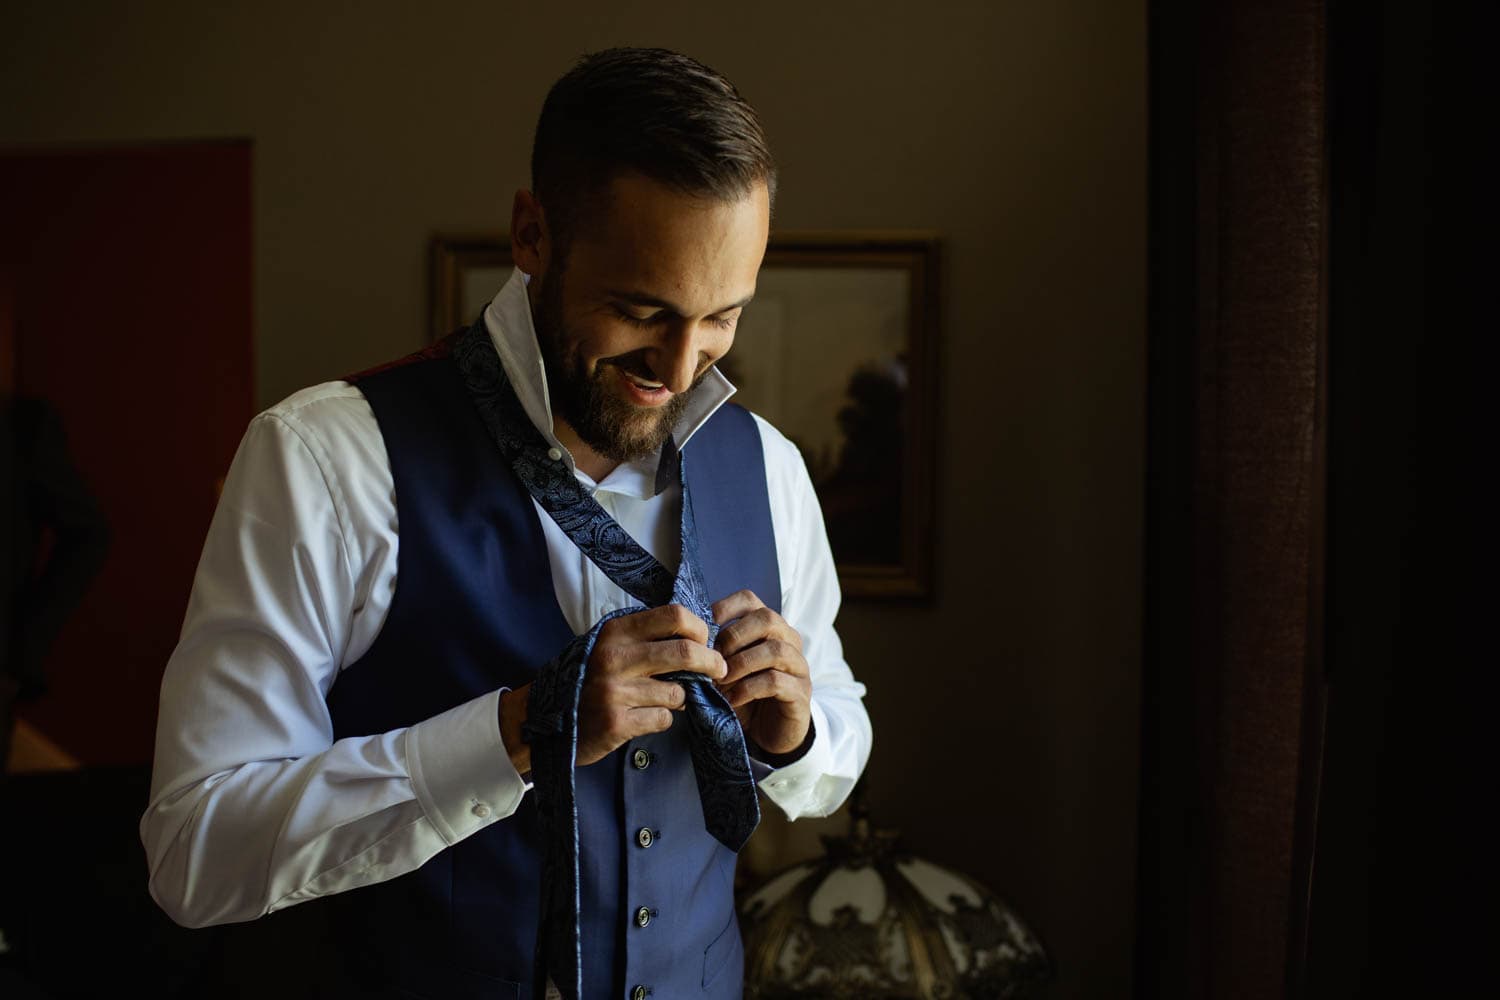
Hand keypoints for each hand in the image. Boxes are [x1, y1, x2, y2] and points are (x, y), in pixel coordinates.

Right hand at [574, 604, 726, 766]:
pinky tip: (642, 717)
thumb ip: (645, 638)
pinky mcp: (617, 723)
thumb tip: (698, 636)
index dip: (699, 628)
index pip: (674, 615)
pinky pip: (663, 718)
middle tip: (719, 670)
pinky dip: (661, 719)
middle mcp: (615, 657)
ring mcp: (615, 691)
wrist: (547, 719)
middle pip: (685, 651)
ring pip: (678, 692)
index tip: (706, 642)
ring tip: (659, 700)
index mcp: (616, 631)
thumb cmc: (587, 678)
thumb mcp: (609, 645)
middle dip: (711, 662)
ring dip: (679, 699)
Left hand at [712, 590, 811, 756]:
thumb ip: (715, 652)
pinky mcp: (800, 692)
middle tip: (713, 659)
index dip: (724, 608)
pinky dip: (748, 689)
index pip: (750, 600)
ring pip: (775, 649)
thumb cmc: (745, 695)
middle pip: (767, 619)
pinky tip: (732, 699)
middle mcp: (789, 640)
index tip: (703, 629)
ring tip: (721, 681)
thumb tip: (688, 640)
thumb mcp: (727, 669)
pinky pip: (776, 681)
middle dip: (734, 637)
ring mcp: (798, 666)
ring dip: (741, 664)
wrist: (770, 733)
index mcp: (769, 627)